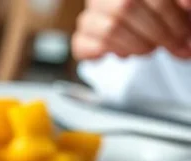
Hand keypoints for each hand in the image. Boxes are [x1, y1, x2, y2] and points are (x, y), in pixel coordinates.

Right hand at [72, 0, 190, 59]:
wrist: (133, 19)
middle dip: (156, 34)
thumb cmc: (154, 10)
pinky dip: (105, 54)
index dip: (171, 18)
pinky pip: (83, 47)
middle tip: (171, 45)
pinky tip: (123, 54)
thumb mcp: (169, 3)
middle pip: (124, 11)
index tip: (184, 35)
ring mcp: (88, 16)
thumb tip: (187, 7)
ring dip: (136, 46)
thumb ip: (179, 3)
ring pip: (106, 30)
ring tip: (149, 49)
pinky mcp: (80, 37)